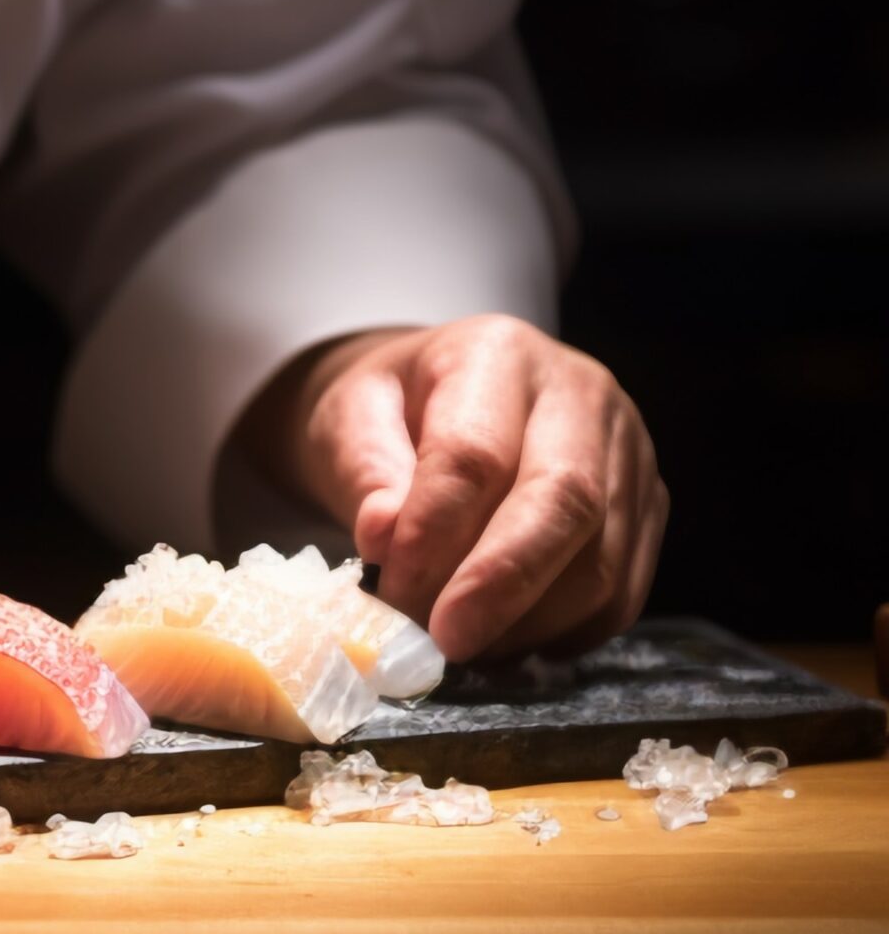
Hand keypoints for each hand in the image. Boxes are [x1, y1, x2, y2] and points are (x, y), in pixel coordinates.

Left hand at [242, 316, 668, 660]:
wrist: (436, 399)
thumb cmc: (389, 409)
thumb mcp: (349, 417)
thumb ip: (364, 472)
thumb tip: (382, 537)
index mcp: (497, 353)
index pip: (476, 452)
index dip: (435, 532)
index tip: (394, 593)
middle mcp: (581, 394)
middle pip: (566, 500)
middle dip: (501, 585)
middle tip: (444, 642)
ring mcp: (627, 453)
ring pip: (602, 558)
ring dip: (528, 619)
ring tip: (458, 643)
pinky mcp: (647, 509)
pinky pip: (622, 592)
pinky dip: (562, 631)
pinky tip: (504, 639)